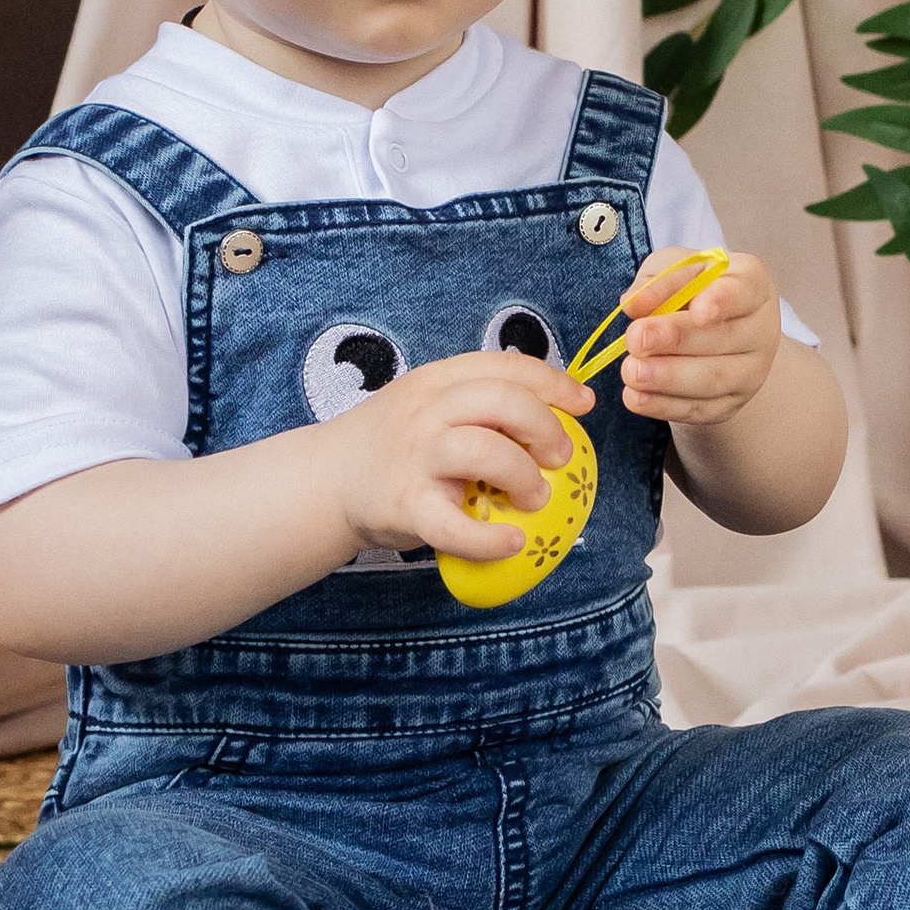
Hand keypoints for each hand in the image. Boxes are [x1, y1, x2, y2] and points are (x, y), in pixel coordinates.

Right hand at [318, 347, 591, 561]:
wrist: (326, 480)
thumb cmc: (393, 442)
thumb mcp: (428, 404)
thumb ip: (477, 403)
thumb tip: (555, 414)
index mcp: (437, 380)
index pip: (504, 366)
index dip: (552, 382)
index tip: (583, 404)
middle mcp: (426, 411)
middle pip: (501, 400)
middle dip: (544, 426)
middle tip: (560, 457)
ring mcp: (414, 457)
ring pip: (483, 452)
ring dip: (523, 475)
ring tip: (535, 498)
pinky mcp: (405, 506)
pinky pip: (452, 525)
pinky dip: (489, 538)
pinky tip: (512, 542)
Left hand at [615, 248, 781, 430]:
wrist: (712, 329)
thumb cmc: (694, 288)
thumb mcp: (676, 269)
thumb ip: (657, 281)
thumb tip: (633, 304)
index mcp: (751, 284)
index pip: (742, 291)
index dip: (722, 301)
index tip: (698, 310)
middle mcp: (760, 329)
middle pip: (723, 338)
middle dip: (676, 340)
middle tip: (636, 339)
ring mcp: (750, 371)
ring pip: (712, 379)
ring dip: (668, 378)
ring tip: (631, 371)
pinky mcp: (731, 403)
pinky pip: (699, 409)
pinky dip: (664, 406)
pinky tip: (636, 397)